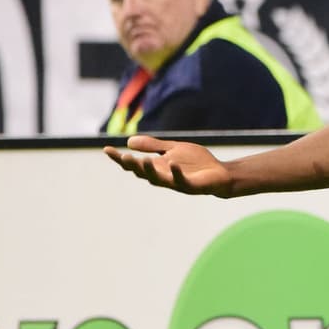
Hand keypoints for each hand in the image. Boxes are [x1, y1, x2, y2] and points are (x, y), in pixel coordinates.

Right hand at [103, 136, 232, 195]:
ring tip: (142, 160)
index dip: (120, 159)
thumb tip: (129, 142)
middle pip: (143, 174)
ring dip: (150, 171)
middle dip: (132, 166)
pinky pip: (182, 181)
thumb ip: (153, 146)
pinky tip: (172, 164)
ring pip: (159, 180)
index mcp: (157, 168)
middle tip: (123, 157)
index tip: (107, 149)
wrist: (221, 174)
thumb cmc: (197, 163)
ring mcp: (177, 183)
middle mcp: (164, 177)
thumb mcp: (173, 149)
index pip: (135, 164)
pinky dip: (176, 173)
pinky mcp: (192, 186)